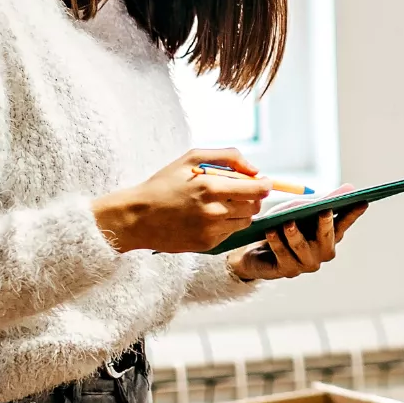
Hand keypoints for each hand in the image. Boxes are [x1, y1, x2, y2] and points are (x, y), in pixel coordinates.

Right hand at [92, 148, 269, 253]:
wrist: (137, 217)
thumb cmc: (163, 184)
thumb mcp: (191, 158)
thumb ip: (227, 157)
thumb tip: (255, 169)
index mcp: (211, 187)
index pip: (257, 189)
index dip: (266, 185)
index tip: (265, 182)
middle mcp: (214, 211)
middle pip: (254, 206)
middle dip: (253, 197)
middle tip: (242, 191)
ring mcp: (211, 230)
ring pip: (245, 221)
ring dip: (241, 211)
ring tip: (222, 203)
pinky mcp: (207, 244)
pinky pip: (230, 233)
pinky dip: (226, 224)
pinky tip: (208, 217)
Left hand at [228, 202, 368, 281]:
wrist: (256, 250)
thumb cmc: (283, 226)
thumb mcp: (301, 209)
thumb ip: (324, 201)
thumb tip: (350, 188)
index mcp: (330, 235)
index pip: (345, 223)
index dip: (353, 213)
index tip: (362, 200)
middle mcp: (322, 252)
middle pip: (327, 238)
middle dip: (326, 224)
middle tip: (324, 210)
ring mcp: (306, 264)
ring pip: (303, 248)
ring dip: (295, 234)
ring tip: (288, 223)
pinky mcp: (288, 271)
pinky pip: (283, 255)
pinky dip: (277, 242)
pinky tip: (271, 232)